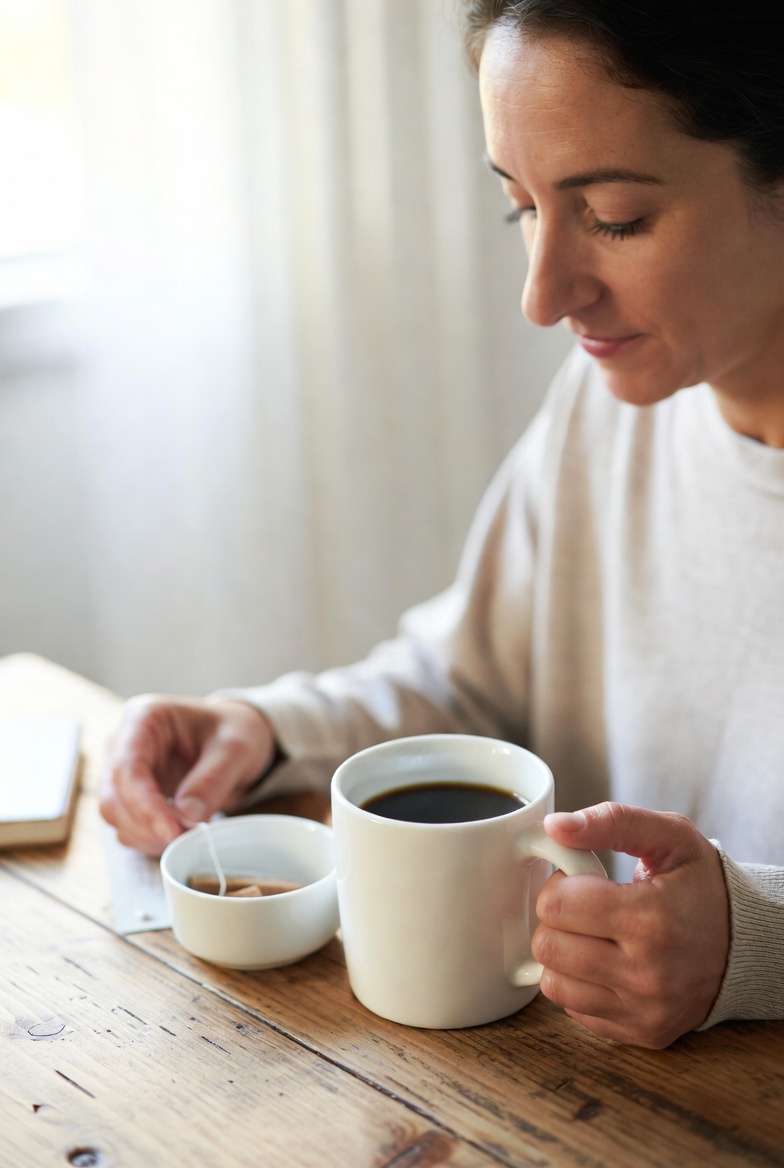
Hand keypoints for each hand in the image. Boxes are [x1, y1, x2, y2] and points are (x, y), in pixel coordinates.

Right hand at [99, 696, 276, 854]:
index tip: (171, 832)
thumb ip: (213, 778)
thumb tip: (186, 815)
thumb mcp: (235, 748)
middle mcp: (123, 743)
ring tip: (186, 836)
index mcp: (144, 718)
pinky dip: (148, 838)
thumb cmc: (233, 731)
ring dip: (146, 835)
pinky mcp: (130, 795)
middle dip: (145, 825)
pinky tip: (178, 834)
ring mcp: (123, 770)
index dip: (145, 804)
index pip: (127, 767)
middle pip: (112, 796)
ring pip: (114, 815)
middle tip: (184, 840)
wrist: (234, 738)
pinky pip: (126, 825)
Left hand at [532, 802, 730, 1047]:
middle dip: (557, 920)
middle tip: (585, 909)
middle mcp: (648, 974)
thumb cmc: (703, 886)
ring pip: (554, 983)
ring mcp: (645, 1009)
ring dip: (564, 954)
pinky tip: (606, 964)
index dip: (559, 885)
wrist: (747, 944)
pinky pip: (575, 1011)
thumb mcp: (669, 837)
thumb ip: (611, 821)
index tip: (581, 881)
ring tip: (594, 936)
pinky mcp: (643, 1033)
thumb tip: (555, 826)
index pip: (557, 904)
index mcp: (651, 919)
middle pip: (548, 946)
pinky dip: (580, 985)